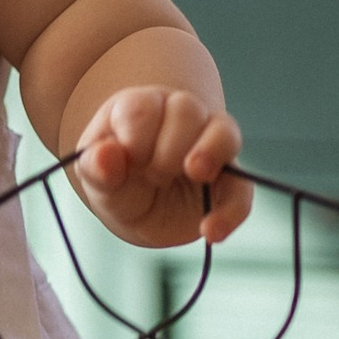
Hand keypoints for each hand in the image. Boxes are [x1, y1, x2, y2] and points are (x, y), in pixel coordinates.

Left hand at [70, 88, 248, 249]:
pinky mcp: (231, 181)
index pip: (143, 107)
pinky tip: (211, 231)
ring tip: (194, 173)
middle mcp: (180, 117)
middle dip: (166, 147)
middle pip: (186, 110)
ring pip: (223, 132)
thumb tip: (104, 156)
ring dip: (208, 153)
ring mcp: (210, 145)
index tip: (128, 159)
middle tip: (152, 175)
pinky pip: (242, 189)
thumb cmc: (117, 184)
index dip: (136, 135)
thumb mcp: (98, 182)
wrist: (140, 211)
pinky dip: (230, 211)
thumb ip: (96, 170)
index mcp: (140, 108)